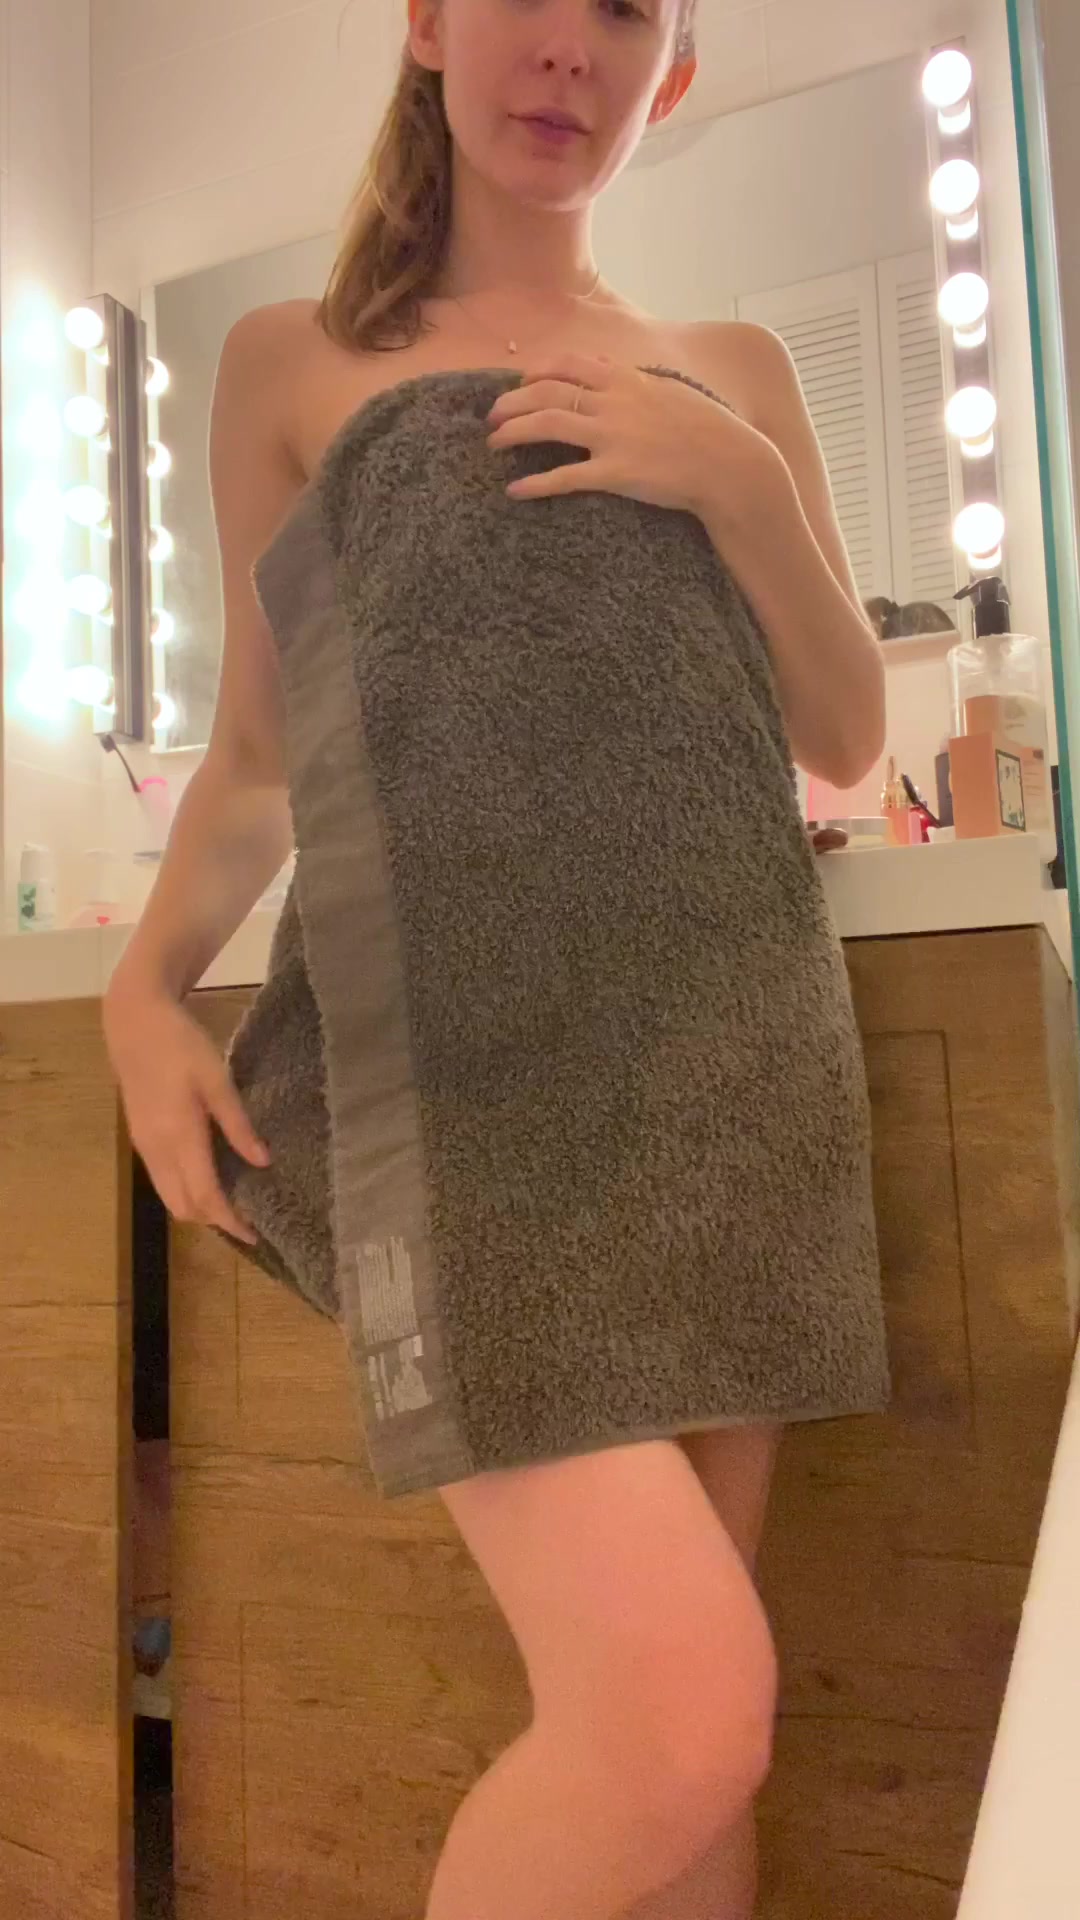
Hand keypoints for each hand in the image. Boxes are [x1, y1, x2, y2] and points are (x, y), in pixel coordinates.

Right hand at [102, 985, 268, 1245]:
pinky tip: (209, 1177)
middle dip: (214, 1221)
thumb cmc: (181, 1045)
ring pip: (170, 1197)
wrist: (134, 1023)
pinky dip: (185, 1190)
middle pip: (183, 1207)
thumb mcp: (218, 1079)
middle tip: (248, 1219)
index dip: (230, 1221)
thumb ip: (238, 1124)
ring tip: (233, 1202)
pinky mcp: (140, 1138)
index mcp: (180, 1137)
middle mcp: (158, 1150)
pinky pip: (163, 1180)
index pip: (205, 1196)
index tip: (256, 1234)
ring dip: (198, 1207)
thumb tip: (262, 1163)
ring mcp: (145, 1146)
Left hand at [485, 351, 783, 521]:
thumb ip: (638, 384)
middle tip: (493, 415)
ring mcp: (613, 436)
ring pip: (548, 423)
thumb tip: (614, 377)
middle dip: (513, 400)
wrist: (731, 465)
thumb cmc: (708, 432)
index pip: (570, 363)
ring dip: (513, 431)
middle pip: (549, 390)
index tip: (520, 381)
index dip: (537, 370)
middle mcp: (615, 401)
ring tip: (493, 443)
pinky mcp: (615, 473)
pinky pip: (564, 477)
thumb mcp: (672, 394)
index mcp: (629, 380)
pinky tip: (514, 491)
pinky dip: (535, 484)